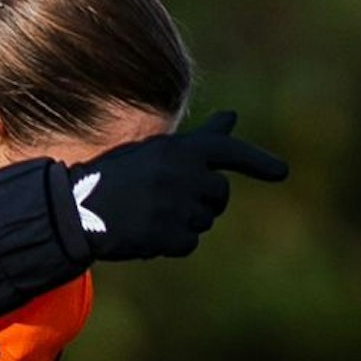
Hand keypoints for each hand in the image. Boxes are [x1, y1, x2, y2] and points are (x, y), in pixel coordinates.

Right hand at [64, 111, 287, 261]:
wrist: (78, 208)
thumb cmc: (121, 176)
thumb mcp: (160, 151)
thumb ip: (201, 139)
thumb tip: (233, 118)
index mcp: (180, 148)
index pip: (228, 152)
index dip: (258, 161)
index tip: (282, 173)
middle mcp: (182, 173)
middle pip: (219, 195)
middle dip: (205, 202)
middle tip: (175, 201)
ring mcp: (175, 205)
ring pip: (204, 221)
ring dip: (185, 223)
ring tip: (153, 214)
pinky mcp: (166, 233)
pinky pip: (189, 243)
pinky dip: (173, 243)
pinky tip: (149, 233)